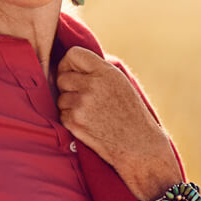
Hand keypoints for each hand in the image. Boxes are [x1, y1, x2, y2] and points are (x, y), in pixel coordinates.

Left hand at [55, 47, 179, 200]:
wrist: (139, 146)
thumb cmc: (130, 114)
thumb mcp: (120, 84)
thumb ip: (98, 71)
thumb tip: (71, 61)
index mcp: (106, 72)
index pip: (73, 54)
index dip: (68, 63)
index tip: (73, 72)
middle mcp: (93, 85)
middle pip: (62, 77)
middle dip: (68, 86)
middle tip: (82, 97)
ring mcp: (82, 104)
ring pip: (60, 97)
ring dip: (69, 105)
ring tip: (90, 113)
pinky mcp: (75, 121)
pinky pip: (62, 114)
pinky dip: (70, 120)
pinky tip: (88, 124)